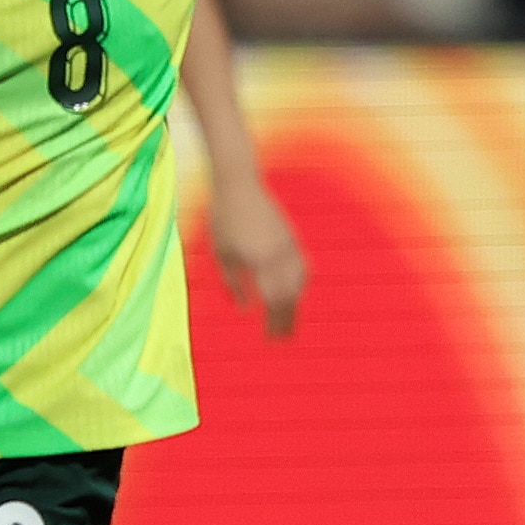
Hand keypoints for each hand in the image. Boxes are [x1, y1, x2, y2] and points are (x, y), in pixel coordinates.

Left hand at [208, 174, 307, 339]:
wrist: (239, 185)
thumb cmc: (223, 220)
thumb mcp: (222, 255)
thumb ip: (233, 284)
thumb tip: (244, 310)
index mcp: (260, 262)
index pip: (273, 301)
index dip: (274, 323)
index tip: (270, 339)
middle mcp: (280, 256)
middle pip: (290, 296)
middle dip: (286, 319)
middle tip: (281, 339)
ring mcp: (290, 245)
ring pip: (301, 282)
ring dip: (295, 304)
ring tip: (287, 320)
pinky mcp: (293, 238)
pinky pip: (303, 267)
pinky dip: (300, 284)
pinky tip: (294, 293)